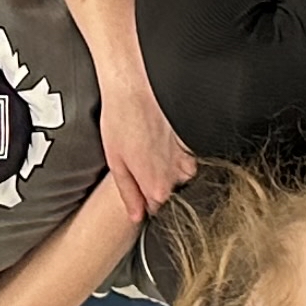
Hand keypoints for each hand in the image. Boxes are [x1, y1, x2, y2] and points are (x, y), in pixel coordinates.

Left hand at [95, 84, 196, 219]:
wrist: (132, 90)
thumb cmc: (120, 121)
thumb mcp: (116, 164)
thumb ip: (129, 194)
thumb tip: (136, 215)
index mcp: (156, 186)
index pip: (156, 208)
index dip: (145, 201)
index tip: (138, 191)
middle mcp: (175, 175)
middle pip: (169, 192)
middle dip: (156, 185)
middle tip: (140, 166)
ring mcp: (185, 157)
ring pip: (180, 176)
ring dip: (168, 171)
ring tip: (148, 152)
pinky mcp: (189, 141)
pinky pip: (187, 158)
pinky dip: (176, 155)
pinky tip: (160, 142)